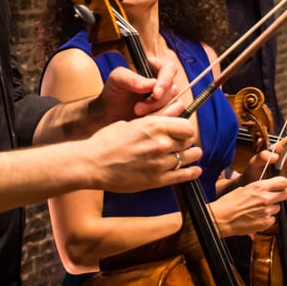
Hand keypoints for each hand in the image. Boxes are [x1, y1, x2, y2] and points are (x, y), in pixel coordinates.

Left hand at [81, 57, 181, 135]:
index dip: (166, 80)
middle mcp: (164, 84)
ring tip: (139, 115)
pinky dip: (162, 120)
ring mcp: (167, 100)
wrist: (107, 115)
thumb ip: (132, 78)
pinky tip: (147, 122)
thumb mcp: (117, 80)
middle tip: (137, 108)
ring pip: (176, 104)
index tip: (155, 93)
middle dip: (155, 102)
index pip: (169, 69)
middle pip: (173, 89)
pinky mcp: (166, 114)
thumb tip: (152, 83)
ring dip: (159, 112)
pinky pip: (174, 117)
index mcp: (154, 70)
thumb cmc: (112, 93)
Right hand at [83, 115, 201, 192]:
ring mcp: (160, 163)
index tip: (182, 131)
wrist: (92, 164)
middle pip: (188, 142)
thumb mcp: (132, 123)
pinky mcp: (156, 180)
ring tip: (193, 155)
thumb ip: (158, 116)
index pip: (187, 127)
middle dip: (186, 142)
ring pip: (187, 158)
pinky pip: (182, 175)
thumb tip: (178, 105)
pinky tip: (195, 170)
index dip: (186, 129)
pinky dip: (192, 173)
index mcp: (154, 126)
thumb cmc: (107, 140)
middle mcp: (160, 143)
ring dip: (191, 156)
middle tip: (182, 144)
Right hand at [209, 175, 286, 236]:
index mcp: (259, 187)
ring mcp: (266, 211)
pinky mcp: (265, 223)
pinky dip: (267, 219)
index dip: (284, 183)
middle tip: (284, 193)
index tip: (283, 184)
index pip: (283, 181)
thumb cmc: (228, 203)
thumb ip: (258, 188)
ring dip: (272, 208)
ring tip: (259, 209)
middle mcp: (266, 198)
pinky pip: (272, 219)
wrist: (221, 218)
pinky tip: (257, 218)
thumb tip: (266, 189)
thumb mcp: (243, 188)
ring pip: (278, 208)